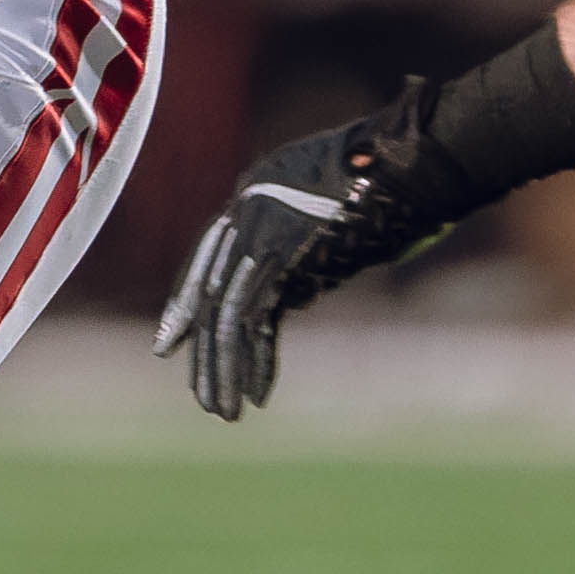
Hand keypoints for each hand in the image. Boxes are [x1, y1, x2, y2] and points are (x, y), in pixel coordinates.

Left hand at [157, 81, 492, 421]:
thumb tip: (289, 296)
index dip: (185, 303)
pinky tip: (258, 395)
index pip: (207, 260)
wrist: (403, 162)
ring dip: (223, 368)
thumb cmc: (384, 179)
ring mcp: (259, 232)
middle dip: (203, 349)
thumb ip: (299, 246)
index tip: (170, 343)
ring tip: (224, 411)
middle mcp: (246, 212)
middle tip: (203, 395)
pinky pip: (255, 318)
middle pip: (210, 293)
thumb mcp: (328, 210)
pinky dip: (257, 360)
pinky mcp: (279, 255)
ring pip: (226, 313)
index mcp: (253, 197)